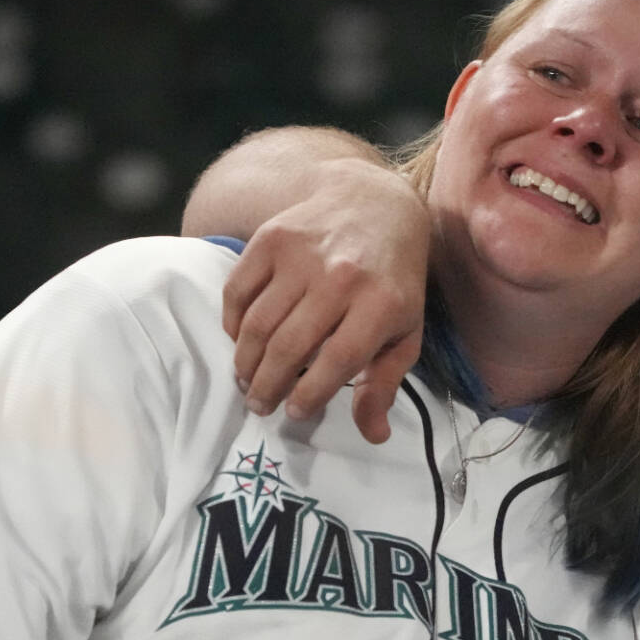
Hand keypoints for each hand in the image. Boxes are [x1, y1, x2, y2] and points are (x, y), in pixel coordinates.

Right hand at [223, 159, 429, 439]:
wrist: (374, 203)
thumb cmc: (393, 279)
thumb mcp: (405, 330)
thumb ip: (386, 383)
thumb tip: (373, 436)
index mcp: (381, 304)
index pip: (336, 363)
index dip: (310, 395)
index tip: (296, 413)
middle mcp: (340, 277)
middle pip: (290, 347)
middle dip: (268, 386)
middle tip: (259, 405)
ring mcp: (303, 255)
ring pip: (259, 323)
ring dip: (246, 361)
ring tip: (246, 381)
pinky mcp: (272, 238)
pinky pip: (238, 290)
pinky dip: (233, 322)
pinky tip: (241, 339)